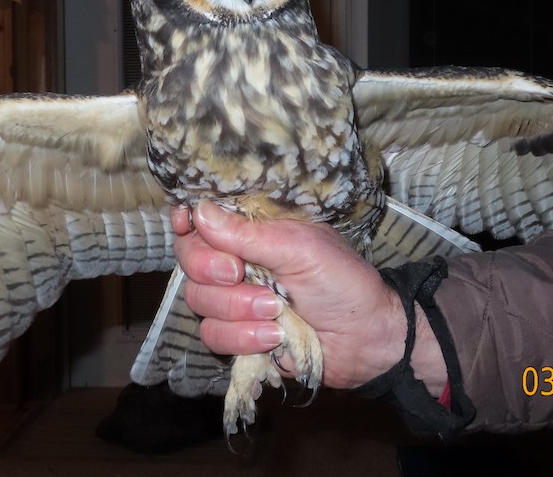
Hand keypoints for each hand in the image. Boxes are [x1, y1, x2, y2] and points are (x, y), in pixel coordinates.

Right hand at [173, 201, 446, 392]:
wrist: (367, 339)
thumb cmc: (343, 282)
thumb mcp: (301, 248)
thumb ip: (248, 234)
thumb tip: (199, 212)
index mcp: (253, 233)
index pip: (201, 220)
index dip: (186, 222)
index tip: (185, 224)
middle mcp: (237, 263)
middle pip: (189, 261)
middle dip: (211, 269)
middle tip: (240, 273)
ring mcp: (235, 302)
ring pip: (198, 301)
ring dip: (236, 308)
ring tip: (275, 311)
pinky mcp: (238, 337)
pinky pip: (213, 336)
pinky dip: (243, 338)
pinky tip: (274, 337)